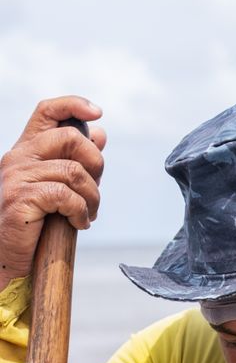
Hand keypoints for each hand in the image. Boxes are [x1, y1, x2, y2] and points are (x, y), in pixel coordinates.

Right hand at [0, 96, 105, 289]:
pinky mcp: (21, 198)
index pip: (47, 111)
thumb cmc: (36, 225)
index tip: (97, 114)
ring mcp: (16, 177)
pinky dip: (80, 211)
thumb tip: (99, 133)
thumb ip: (75, 161)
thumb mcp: (57, 186)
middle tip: (94, 191)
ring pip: (74, 171)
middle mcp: (18, 157)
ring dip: (92, 196)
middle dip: (95, 164)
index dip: (73, 104)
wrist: (9, 257)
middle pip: (70, 137)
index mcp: (26, 151)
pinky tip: (78, 223)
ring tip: (88, 214)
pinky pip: (66, 195)